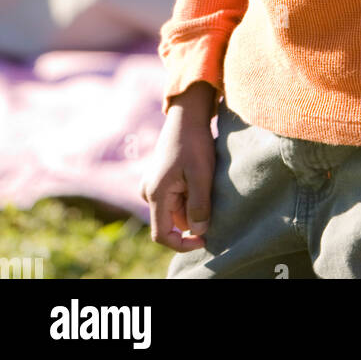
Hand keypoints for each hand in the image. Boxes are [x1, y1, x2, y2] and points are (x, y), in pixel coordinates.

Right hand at [140, 83, 216, 251]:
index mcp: (154, 193)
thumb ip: (199, 205)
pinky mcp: (160, 179)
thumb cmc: (194, 142)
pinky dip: (190, 196)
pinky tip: (201, 179)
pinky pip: (175, 198)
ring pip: (176, 210)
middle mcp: (148, 192)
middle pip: (172, 221)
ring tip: (206, 184)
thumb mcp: (201, 174)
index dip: (183, 244)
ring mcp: (153, 185)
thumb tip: (198, 232)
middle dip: (193, 218)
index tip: (205, 240)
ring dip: (193, 205)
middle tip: (212, 200)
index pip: (162, 235)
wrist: (188, 115)